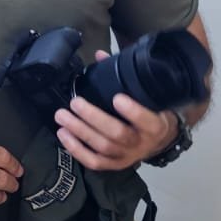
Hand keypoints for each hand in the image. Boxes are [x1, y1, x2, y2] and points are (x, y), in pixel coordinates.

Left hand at [54, 53, 177, 170]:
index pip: (147, 120)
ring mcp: (126, 156)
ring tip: (61, 116)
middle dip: (93, 118)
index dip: (133, 111)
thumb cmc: (150, 113)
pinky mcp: (113, 165)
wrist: (159, 141)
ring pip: (102, 147)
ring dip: (79, 131)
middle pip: (117, 133)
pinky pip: (94, 162)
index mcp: (155, 125)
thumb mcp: (146, 96)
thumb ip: (124, 76)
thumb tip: (99, 54)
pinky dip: (76, 149)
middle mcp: (141, 143)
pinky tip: (63, 134)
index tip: (116, 97)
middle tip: (75, 103)